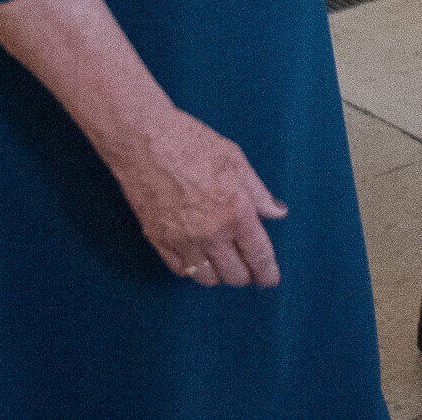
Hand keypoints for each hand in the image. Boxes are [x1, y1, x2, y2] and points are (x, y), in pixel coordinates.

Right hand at [102, 105, 286, 287]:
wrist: (144, 140)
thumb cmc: (190, 142)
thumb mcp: (235, 160)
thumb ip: (258, 192)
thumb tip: (277, 212)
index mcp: (235, 213)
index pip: (258, 257)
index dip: (267, 274)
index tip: (269, 280)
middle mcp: (211, 234)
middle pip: (234, 275)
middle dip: (246, 275)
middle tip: (248, 267)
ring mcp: (182, 240)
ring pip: (206, 278)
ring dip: (219, 274)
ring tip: (223, 262)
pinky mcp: (158, 240)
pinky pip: (180, 270)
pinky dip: (192, 268)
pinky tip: (197, 256)